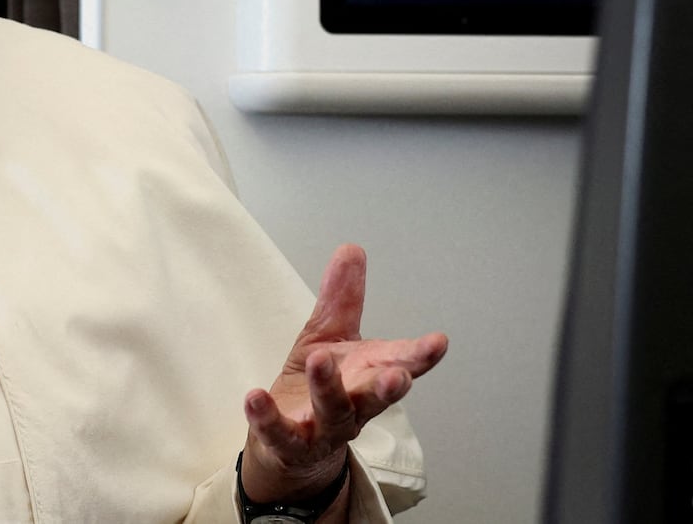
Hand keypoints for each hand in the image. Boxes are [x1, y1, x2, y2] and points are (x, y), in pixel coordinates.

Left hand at [239, 244, 447, 503]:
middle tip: (396, 374)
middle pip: (374, 398)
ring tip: (320, 359)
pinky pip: (280, 434)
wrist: (288, 445)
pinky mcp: (290, 444)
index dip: (421, 356)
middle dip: (388, 387)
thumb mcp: (327, 337)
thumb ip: (341, 299)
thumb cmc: (317, 387)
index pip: (400, 364)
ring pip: (333, 414)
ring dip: (329, 389)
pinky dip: (267, 418)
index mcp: (368, 376)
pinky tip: (254, 398)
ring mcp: (324, 429)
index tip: (439, 342)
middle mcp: (354, 406)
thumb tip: (351, 250)